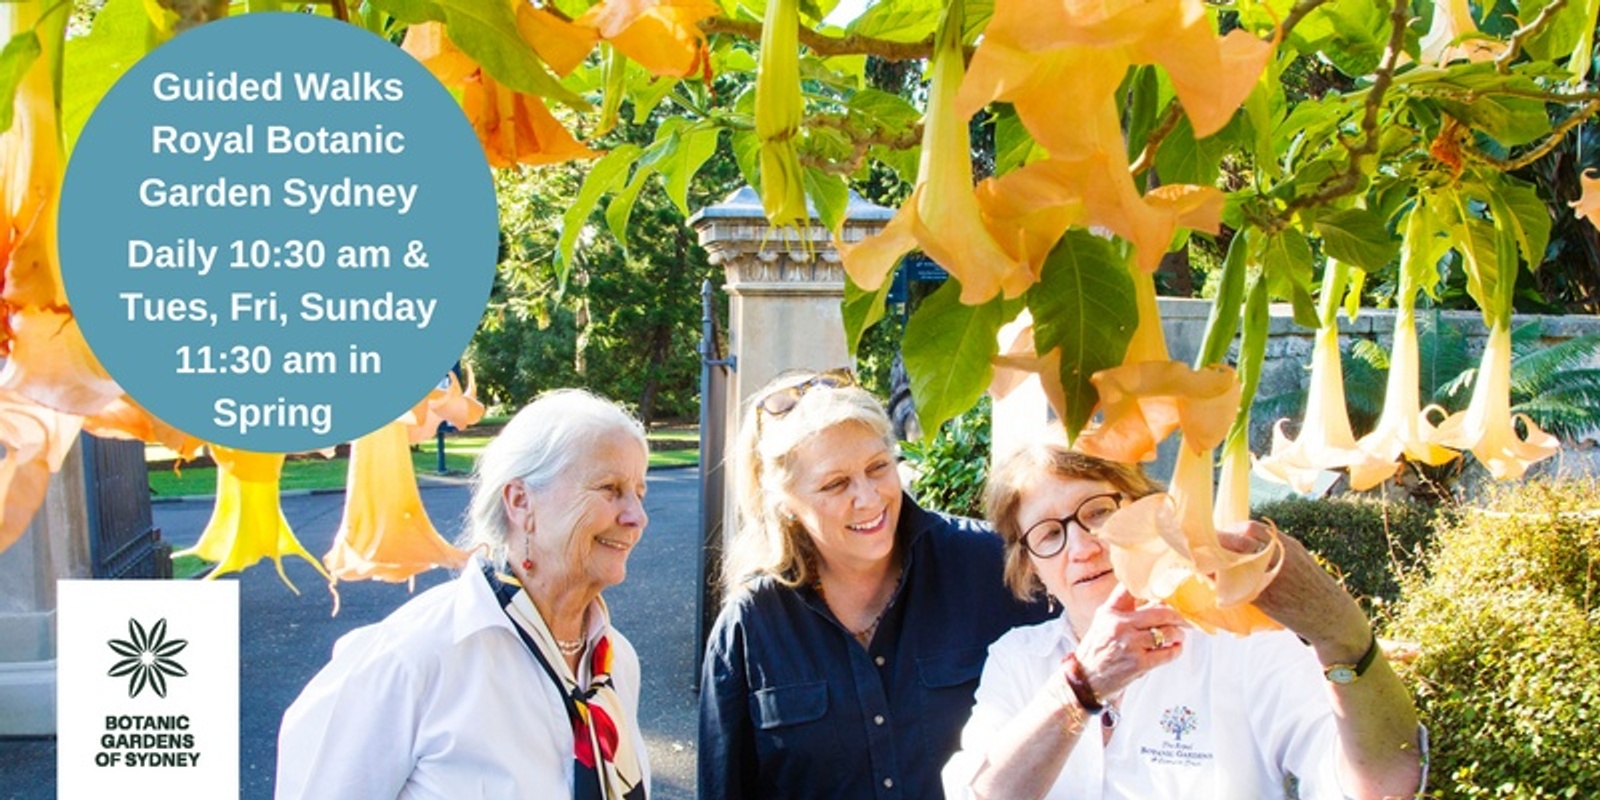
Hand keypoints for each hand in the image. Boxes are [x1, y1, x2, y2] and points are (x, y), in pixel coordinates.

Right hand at [1071, 585, 1188, 699]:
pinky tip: (1175, 648)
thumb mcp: (1103, 620)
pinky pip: (1168, 653)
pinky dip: (1176, 650)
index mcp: (1111, 612)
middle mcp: (1121, 626)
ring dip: (1178, 634)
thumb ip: (1123, 605)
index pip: (1134, 590)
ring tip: (1178, 635)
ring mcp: (1131, 645)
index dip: (1155, 588)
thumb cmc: (1097, 648)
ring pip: (1167, 632)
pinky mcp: (1139, 663)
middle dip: (1178, 615)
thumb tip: (1152, 596)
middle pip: (1161, 612)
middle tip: (1184, 618)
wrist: (1086, 678)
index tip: (1170, 590)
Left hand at [1217, 521, 1369, 663]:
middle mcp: (1278, 556)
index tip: (1218, 536)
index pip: (1250, 528)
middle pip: (1238, 540)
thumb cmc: (1312, 587)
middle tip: (1203, 548)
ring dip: (1215, 562)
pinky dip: (1222, 583)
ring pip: (1234, 561)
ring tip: (1203, 564)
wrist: (1331, 616)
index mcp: (1286, 544)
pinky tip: (1212, 583)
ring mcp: (1270, 576)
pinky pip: (1236, 586)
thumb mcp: (1297, 558)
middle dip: (1217, 542)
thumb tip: (1244, 543)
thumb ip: (1274, 549)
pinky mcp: (1265, 598)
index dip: (1230, 530)